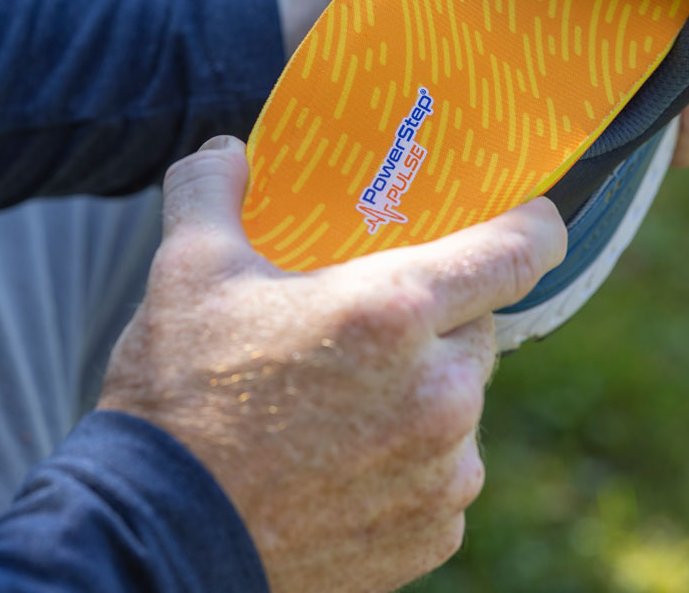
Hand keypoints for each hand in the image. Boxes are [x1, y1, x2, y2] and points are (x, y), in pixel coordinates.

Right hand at [98, 136, 565, 592]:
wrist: (156, 538)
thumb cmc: (178, 395)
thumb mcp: (187, 271)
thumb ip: (213, 190)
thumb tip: (227, 151)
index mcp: (393, 312)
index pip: (515, 252)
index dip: (532, 226)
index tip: (528, 218)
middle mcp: (438, 393)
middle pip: (477, 326)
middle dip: (437, 317)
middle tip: (371, 323)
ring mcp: (443, 470)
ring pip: (462, 399)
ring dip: (425, 388)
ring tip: (346, 400)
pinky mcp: (434, 529)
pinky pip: (447, 467)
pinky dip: (415, 455)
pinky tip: (348, 458)